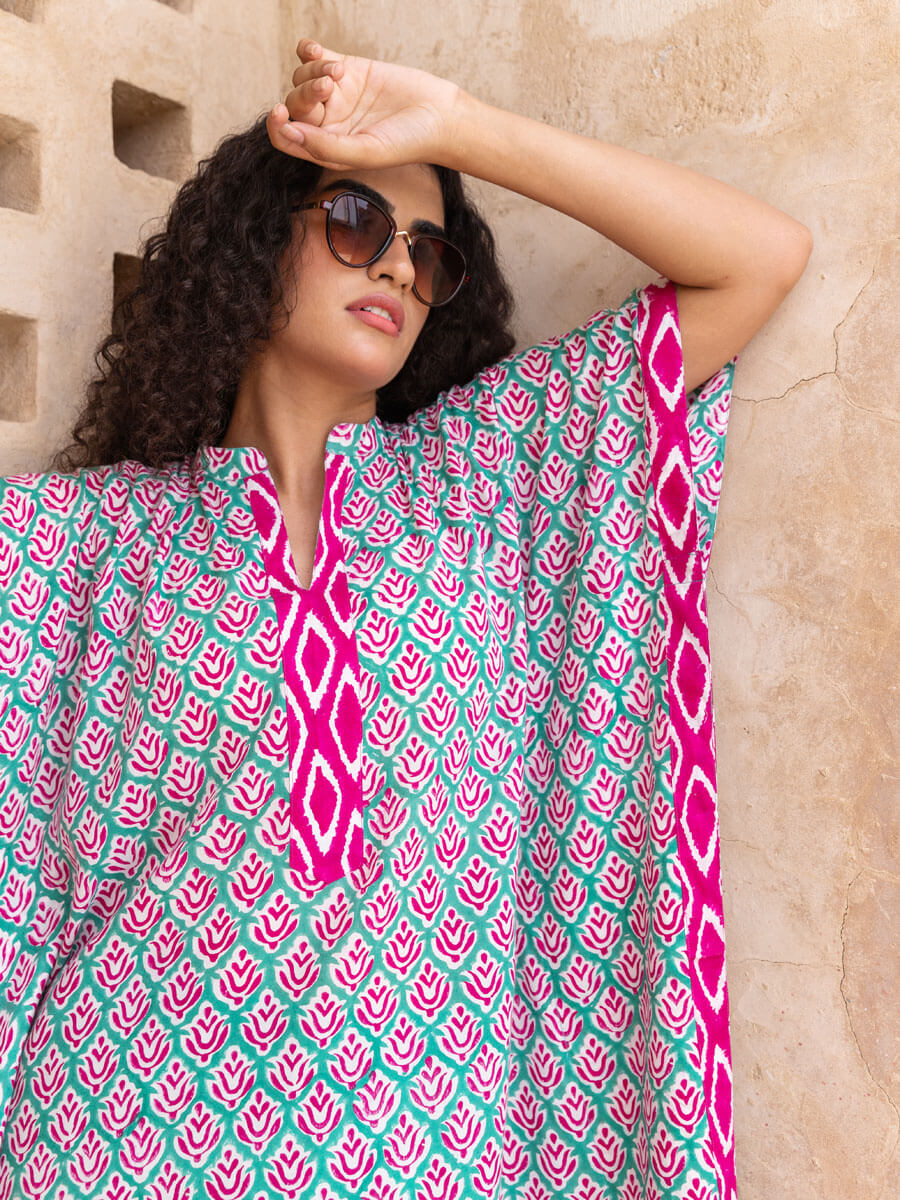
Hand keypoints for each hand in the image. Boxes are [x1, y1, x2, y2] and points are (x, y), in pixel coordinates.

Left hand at [267, 39, 461, 171]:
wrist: (439, 115)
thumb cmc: (406, 142)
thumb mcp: (364, 151)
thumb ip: (325, 146)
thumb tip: (289, 132)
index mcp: (327, 148)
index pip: (287, 138)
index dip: (277, 126)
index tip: (281, 112)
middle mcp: (328, 122)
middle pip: (295, 104)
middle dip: (305, 93)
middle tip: (329, 88)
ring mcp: (337, 95)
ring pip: (302, 78)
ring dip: (314, 71)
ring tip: (340, 74)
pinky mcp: (349, 69)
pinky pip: (315, 56)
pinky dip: (310, 51)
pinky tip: (318, 51)